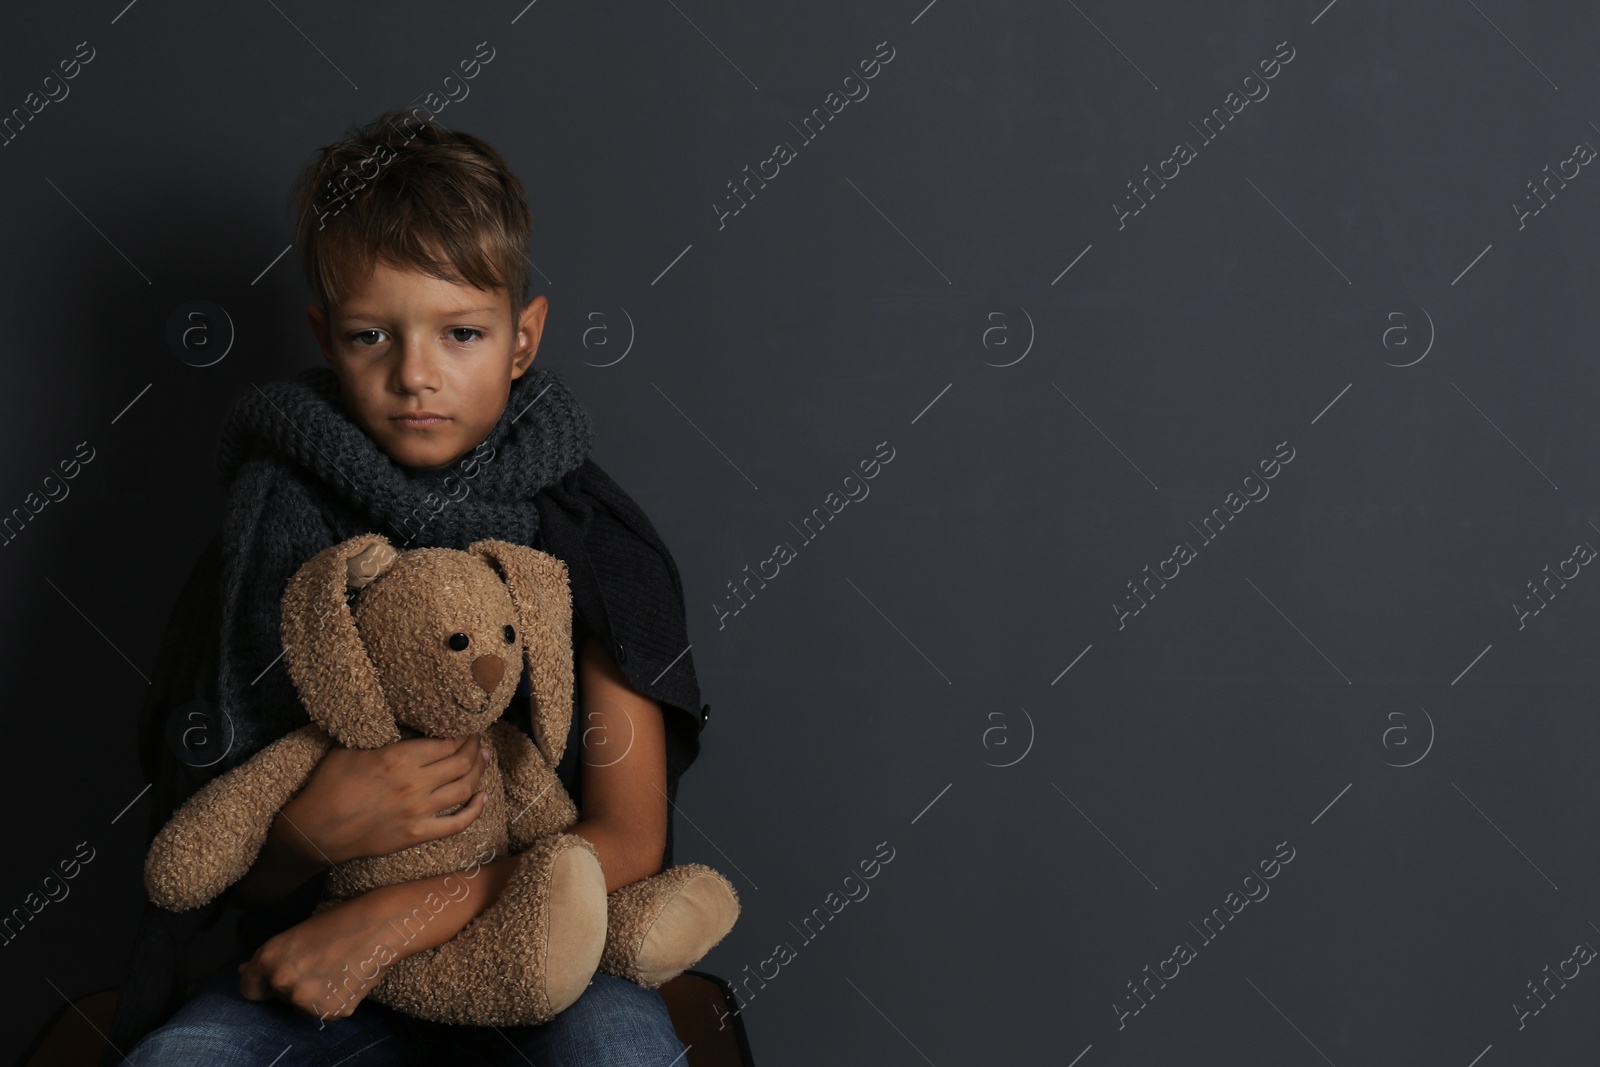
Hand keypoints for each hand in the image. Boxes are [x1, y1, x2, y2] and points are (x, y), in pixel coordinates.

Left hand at [238, 855, 519, 1021]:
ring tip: (337, 969)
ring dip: (315, 994)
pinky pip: (325, 1011)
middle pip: (277, 997)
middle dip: (293, 985)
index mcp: (269, 958)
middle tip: (319, 964)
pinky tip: (349, 978)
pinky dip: (335, 1000)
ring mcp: (307, 1000)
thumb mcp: (298, 932)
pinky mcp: (331, 1011)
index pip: (248, 989)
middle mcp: (282, 982)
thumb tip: (245, 971)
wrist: (382, 923)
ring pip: (302, 1006)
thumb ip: (272, 956)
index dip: (262, 983)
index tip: (279, 976)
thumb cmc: (341, 919)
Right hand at [281, 732, 491, 866]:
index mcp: (399, 757)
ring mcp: (419, 811)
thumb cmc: (328, 785)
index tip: (468, 726)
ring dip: (479, 772)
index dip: (464, 733)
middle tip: (478, 740)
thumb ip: (379, 732)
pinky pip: (458, 824)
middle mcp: (415, 783)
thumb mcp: (350, 746)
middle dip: (475, 748)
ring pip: (465, 788)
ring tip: (483, 760)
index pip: (447, 742)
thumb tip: (397, 716)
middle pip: (462, 762)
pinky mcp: (417, 835)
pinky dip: (476, 810)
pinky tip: (483, 798)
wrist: (315, 830)